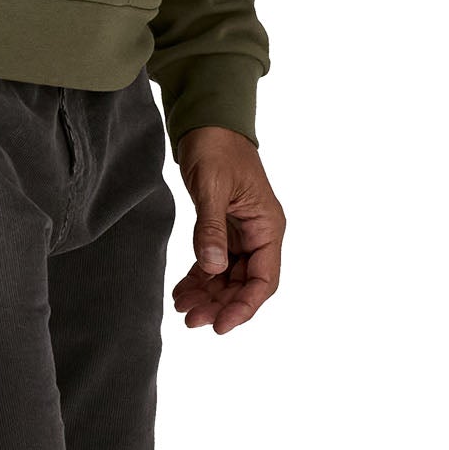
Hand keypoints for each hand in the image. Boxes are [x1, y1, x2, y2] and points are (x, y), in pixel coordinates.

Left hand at [171, 127, 285, 333]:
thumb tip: (214, 267)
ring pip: (227, 279)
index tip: (221, 325)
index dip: (244, 306)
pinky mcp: (222, 232)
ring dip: (207, 297)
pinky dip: (198, 281)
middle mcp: (258, 235)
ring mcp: (240, 235)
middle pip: (244, 284)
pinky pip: (214, 265)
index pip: (264, 279)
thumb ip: (211, 228)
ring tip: (182, 308)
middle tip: (191, 320)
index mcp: (267, 226)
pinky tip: (180, 293)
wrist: (207, 124)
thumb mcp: (212, 188)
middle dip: (220, 305)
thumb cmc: (217, 148)